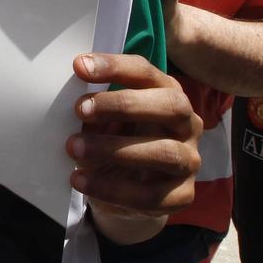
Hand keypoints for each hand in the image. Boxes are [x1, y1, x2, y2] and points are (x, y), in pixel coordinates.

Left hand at [67, 53, 200, 219]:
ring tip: (74, 148)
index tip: (79, 66)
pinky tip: (81, 180)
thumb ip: (95, 108)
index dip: (115, 66)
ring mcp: (189, 160)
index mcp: (167, 93)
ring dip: (114, 149)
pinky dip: (112, 189)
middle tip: (80, 109)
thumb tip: (75, 102)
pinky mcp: (182, 195)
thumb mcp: (105, 120)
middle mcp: (187, 124)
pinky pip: (151, 195)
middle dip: (123, 104)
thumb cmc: (115, 140)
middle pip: (171, 106)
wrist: (127, 192)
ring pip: (164, 152)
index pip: (146, 72)